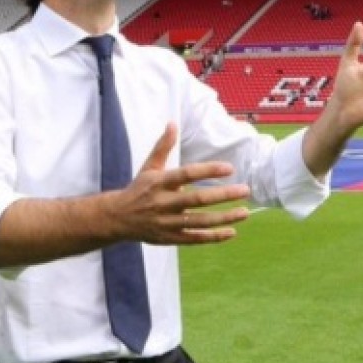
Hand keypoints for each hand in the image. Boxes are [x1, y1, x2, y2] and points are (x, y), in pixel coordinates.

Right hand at [109, 123, 251, 245]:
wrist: (116, 219)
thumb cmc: (138, 189)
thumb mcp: (149, 167)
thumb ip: (163, 147)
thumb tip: (172, 123)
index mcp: (159, 183)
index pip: (187, 174)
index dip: (208, 171)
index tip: (230, 168)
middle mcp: (163, 203)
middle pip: (197, 200)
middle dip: (223, 195)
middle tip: (245, 190)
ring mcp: (167, 223)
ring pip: (199, 222)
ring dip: (224, 218)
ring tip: (245, 212)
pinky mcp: (169, 238)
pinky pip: (194, 239)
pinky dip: (213, 237)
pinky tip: (231, 232)